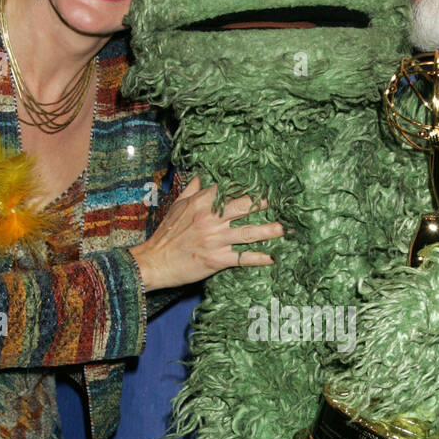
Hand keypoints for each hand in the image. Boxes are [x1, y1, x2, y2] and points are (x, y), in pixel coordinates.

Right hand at [131, 174, 283, 290]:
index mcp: (201, 203)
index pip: (228, 189)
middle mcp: (211, 219)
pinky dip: (258, 258)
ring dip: (268, 231)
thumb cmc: (165, 235)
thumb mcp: (176, 207)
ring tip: (284, 229)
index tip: (262, 183)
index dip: (246, 186)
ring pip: (248, 232)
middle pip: (244, 207)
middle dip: (264, 204)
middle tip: (282, 202)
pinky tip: (272, 258)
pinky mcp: (217, 259)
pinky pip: (242, 257)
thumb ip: (191, 190)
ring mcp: (215, 239)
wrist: (154, 262)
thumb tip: (202, 176)